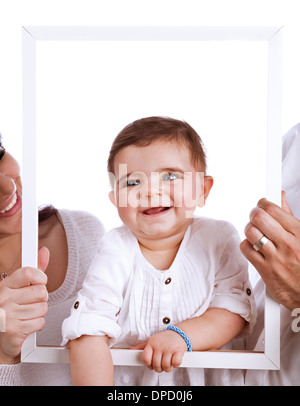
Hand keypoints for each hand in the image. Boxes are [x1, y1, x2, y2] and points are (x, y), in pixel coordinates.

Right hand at [0, 247, 48, 363]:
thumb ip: (34, 270)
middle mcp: (4, 299)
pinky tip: (27, 323)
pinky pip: (40, 322)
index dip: (40, 277)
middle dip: (41, 298)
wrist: (1, 338)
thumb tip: (43, 251)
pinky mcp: (14, 330)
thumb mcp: (20, 287)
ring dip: (39, 312)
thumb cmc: (11, 310)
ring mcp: (8, 315)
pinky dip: (37, 324)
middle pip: (41, 292)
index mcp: (5, 285)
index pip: (28, 273)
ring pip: (42, 308)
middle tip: (32, 302)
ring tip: (28, 314)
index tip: (40, 281)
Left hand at [131, 329, 186, 372]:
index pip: (145, 358)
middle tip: (162, 364)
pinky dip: (175, 364)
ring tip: (168, 362)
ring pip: (166, 366)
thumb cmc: (164, 339)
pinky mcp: (178, 350)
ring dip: (168, 368)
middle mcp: (160, 345)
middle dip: (159, 368)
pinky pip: (175, 363)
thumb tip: (131, 350)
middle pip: (156, 364)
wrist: (179, 333)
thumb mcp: (152, 340)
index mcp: (152, 343)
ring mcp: (169, 347)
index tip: (152, 365)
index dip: (148, 364)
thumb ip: (142, 347)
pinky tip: (174, 360)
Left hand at [240, 192, 299, 309]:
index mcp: (299, 233)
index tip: (262, 204)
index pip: (273, 209)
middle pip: (259, 218)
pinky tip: (254, 245)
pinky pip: (246, 249)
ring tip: (255, 231)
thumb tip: (279, 196)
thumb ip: (288, 215)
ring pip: (251, 232)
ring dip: (250, 229)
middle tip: (256, 216)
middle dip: (254, 213)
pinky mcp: (265, 270)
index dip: (264, 203)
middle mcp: (287, 244)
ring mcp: (275, 258)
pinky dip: (246, 244)